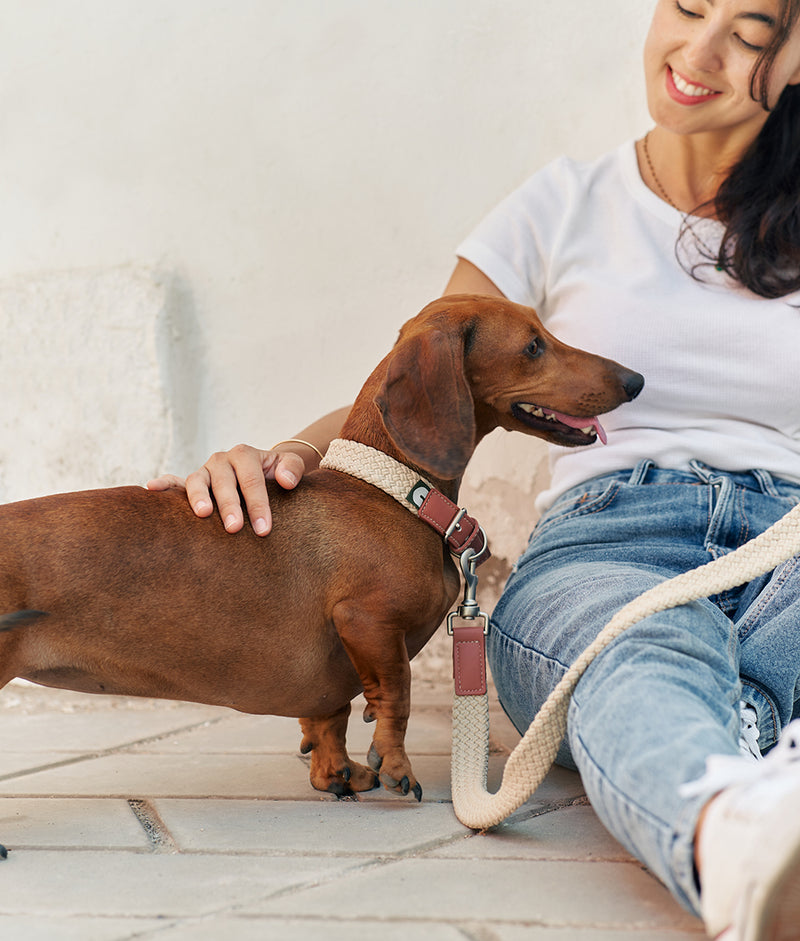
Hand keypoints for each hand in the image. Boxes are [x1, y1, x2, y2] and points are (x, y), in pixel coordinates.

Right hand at [146, 444, 305, 535]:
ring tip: (203, 514)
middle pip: (224, 481)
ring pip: (197, 481)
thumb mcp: (289, 466)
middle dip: (230, 505)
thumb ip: (292, 468)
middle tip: (235, 528)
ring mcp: (204, 472)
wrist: (262, 472)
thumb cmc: (276, 474)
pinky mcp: (190, 483)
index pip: (252, 479)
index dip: (258, 504)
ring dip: (198, 496)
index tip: (263, 529)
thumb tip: (286, 480)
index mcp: (245, 455)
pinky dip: (163, 483)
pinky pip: (174, 481)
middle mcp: (221, 461)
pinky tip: (151, 489)